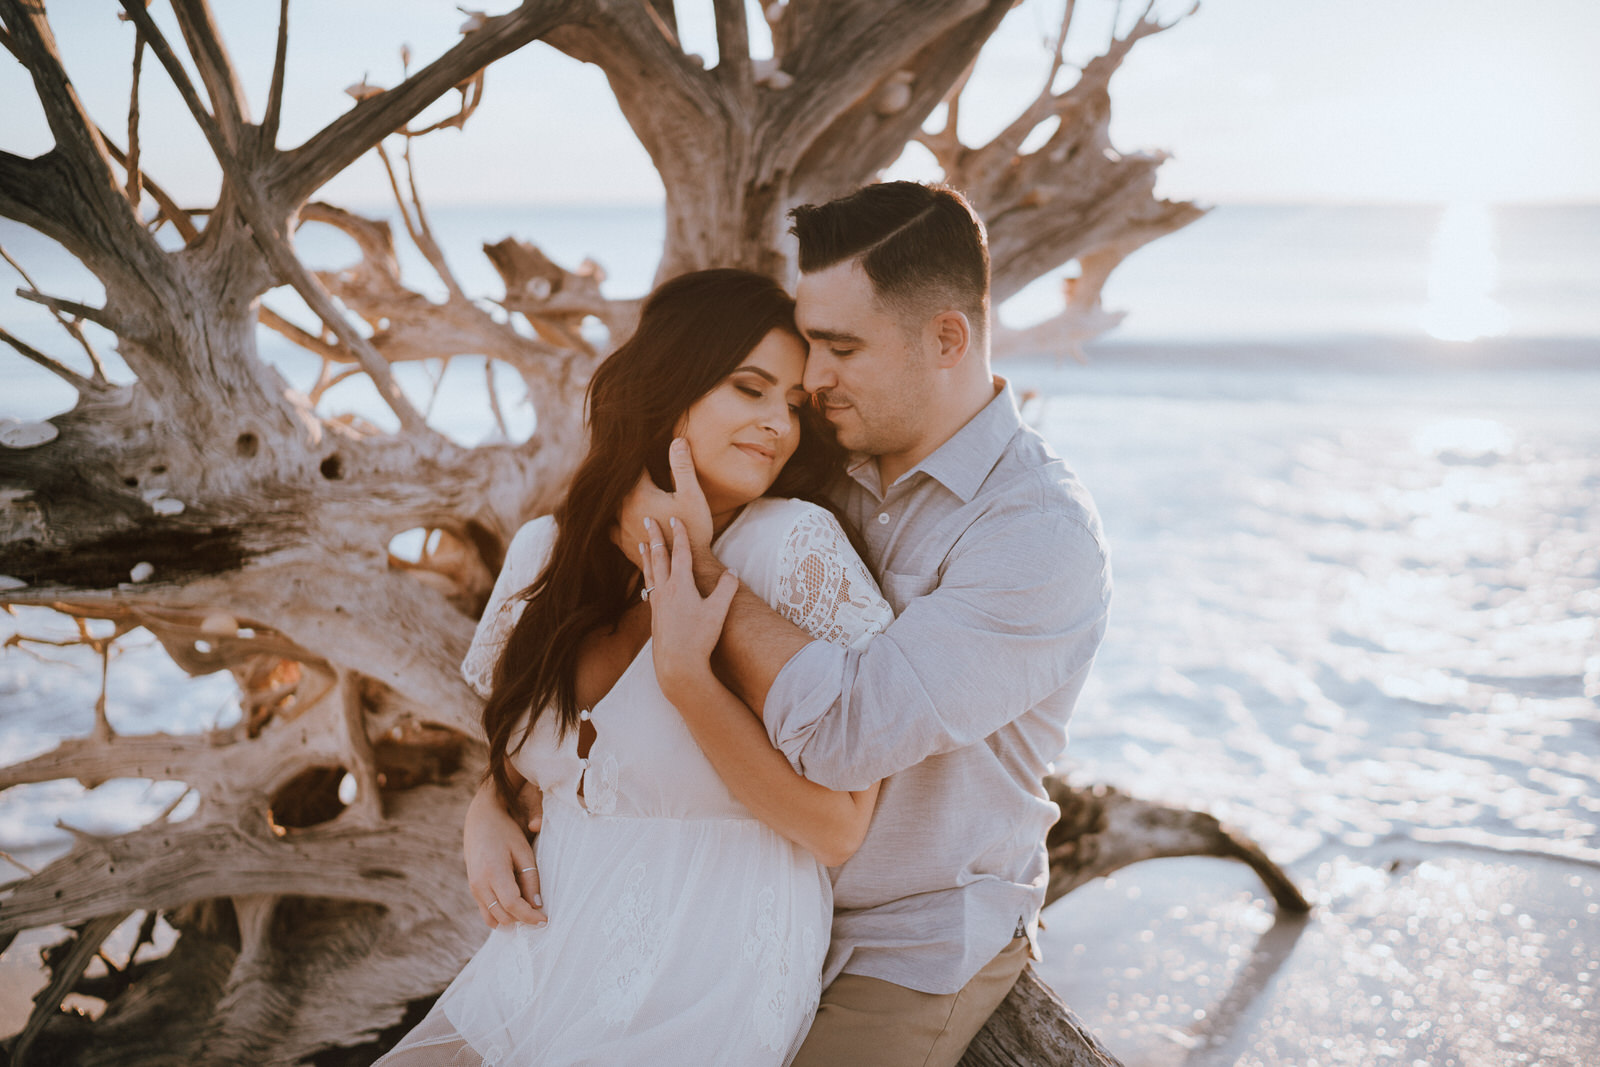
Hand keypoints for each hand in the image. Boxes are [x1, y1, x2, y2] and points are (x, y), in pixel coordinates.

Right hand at [463, 778, 546, 928]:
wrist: (480, 818)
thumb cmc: (505, 832)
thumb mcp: (523, 851)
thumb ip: (530, 879)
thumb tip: (537, 905)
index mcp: (493, 872)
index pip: (512, 905)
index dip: (529, 917)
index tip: (544, 921)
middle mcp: (479, 883)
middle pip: (502, 915)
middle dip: (522, 919)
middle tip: (539, 916)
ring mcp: (473, 887)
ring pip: (491, 917)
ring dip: (510, 919)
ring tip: (528, 913)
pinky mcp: (472, 888)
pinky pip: (485, 910)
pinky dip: (499, 914)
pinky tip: (514, 909)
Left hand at [613, 438, 713, 567]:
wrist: (690, 568)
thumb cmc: (693, 529)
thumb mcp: (692, 495)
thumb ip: (682, 467)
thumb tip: (677, 439)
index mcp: (638, 495)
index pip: (634, 467)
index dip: (639, 456)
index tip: (641, 446)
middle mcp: (623, 511)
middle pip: (619, 485)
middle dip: (627, 475)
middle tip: (630, 463)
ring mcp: (620, 529)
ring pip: (611, 506)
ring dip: (617, 497)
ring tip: (621, 488)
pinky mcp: (623, 544)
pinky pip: (610, 526)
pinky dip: (613, 518)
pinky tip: (618, 516)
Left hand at [641, 515, 738, 701]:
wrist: (677, 665)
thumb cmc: (698, 639)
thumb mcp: (718, 612)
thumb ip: (726, 589)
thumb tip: (732, 572)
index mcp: (681, 585)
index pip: (680, 553)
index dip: (678, 534)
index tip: (674, 518)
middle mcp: (665, 590)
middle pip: (658, 557)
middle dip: (654, 537)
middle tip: (647, 519)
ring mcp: (657, 603)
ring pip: (650, 572)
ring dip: (646, 555)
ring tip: (640, 543)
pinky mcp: (654, 615)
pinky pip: (649, 587)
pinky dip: (647, 575)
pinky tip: (647, 578)